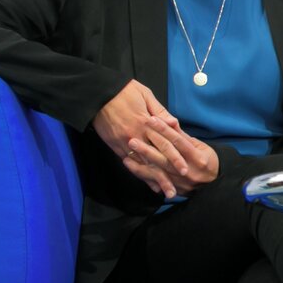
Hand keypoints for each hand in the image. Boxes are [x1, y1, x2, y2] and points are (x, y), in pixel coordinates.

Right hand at [93, 80, 180, 196]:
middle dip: (167, 174)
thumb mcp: (145, 95)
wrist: (97, 94)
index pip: (164, 143)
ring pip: (142, 164)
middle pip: (154, 158)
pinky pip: (129, 162)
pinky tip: (148, 182)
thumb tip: (174, 124)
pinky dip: (139, 173)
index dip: (176, 157)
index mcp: (146, 122)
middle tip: (177, 189)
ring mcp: (124, 142)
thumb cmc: (124, 91)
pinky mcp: (114, 146)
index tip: (185, 169)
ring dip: (153, 179)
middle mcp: (136, 135)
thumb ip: (160, 111)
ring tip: (164, 192)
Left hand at [126, 116, 220, 196]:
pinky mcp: (175, 189)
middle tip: (132, 140)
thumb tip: (170, 121)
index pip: (177, 141)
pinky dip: (143, 174)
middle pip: (165, 158)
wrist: (216, 184)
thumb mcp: (200, 146)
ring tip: (126, 156)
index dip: (164, 130)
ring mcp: (181, 182)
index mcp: (197, 156)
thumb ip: (183, 136)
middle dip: (147, 148)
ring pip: (158, 172)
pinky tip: (131, 167)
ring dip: (141, 164)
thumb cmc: (208, 160)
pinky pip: (156, 182)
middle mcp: (188, 170)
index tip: (151, 120)